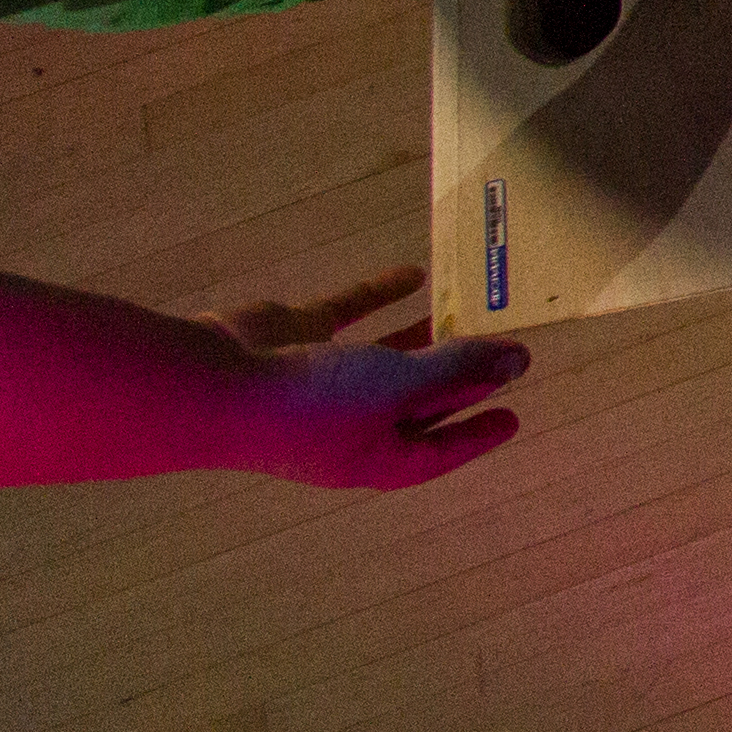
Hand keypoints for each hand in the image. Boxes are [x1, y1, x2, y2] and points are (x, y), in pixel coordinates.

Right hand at [192, 265, 527, 491]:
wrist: (211, 385)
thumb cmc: (313, 403)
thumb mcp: (401, 388)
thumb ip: (459, 371)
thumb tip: (520, 361)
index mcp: (373, 457)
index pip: (438, 451)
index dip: (476, 434)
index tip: (513, 419)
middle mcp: (347, 425)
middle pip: (414, 405)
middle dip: (455, 384)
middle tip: (498, 358)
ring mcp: (318, 382)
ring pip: (382, 361)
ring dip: (422, 341)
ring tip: (464, 317)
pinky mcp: (296, 340)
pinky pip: (349, 317)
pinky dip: (380, 298)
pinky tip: (414, 275)